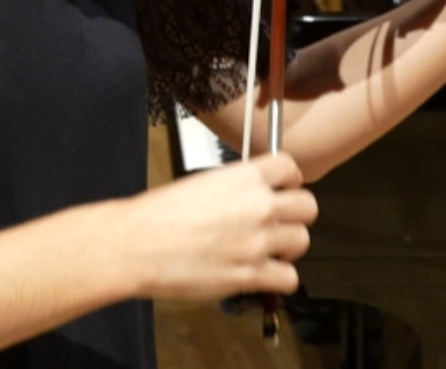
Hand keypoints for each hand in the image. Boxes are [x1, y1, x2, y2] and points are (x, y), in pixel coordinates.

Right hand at [112, 151, 317, 300]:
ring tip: (271, 249)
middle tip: (281, 220)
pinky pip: (289, 278)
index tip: (283, 187)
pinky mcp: (250, 275)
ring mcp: (258, 242)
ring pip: (302, 240)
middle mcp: (258, 206)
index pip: (290, 168)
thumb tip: (247, 198)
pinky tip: (263, 274)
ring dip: (289, 245)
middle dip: (296, 213)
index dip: (289, 179)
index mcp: (243, 177)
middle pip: (308, 206)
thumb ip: (233, 188)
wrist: (137, 244)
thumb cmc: (156, 215)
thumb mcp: (200, 183)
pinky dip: (280, 278)